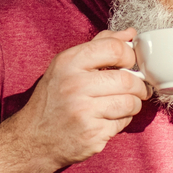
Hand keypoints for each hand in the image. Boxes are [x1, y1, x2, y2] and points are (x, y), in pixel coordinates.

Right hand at [0, 29, 144, 170]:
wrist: (33, 138)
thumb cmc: (54, 99)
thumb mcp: (67, 66)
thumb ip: (99, 46)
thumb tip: (130, 33)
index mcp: (68, 62)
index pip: (114, 48)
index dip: (130, 56)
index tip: (130, 64)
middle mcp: (74, 85)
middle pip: (127, 79)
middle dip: (138, 86)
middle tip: (136, 89)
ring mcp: (83, 111)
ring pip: (130, 102)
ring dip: (133, 104)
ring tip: (123, 104)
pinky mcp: (92, 134)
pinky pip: (123, 122)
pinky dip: (122, 121)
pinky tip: (108, 120)